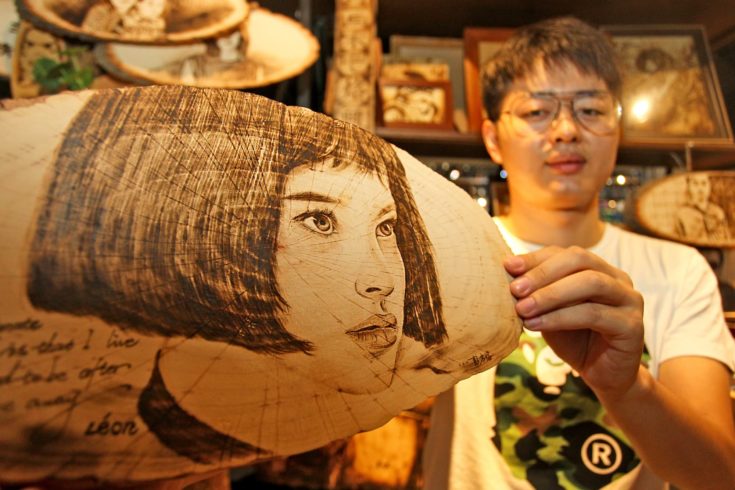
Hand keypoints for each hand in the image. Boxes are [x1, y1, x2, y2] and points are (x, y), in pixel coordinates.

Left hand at [503, 246, 644, 399]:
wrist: (603, 375)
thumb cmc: (574, 339)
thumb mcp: (550, 311)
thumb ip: (537, 292)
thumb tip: (507, 271)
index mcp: (599, 268)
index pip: (564, 253)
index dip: (535, 258)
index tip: (507, 267)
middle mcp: (618, 278)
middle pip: (580, 260)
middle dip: (543, 273)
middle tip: (514, 289)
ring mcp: (629, 299)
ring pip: (590, 283)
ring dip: (551, 295)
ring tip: (522, 309)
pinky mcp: (633, 325)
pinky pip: (594, 314)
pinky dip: (560, 317)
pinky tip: (536, 325)